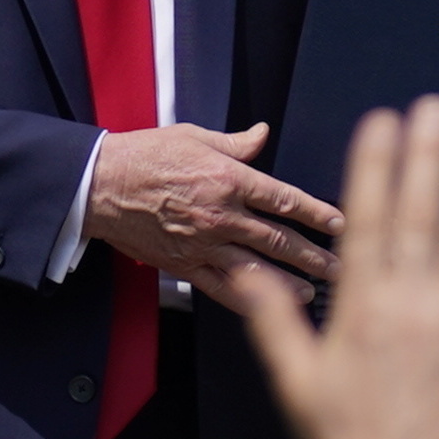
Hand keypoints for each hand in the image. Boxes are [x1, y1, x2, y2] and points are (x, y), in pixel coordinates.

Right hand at [83, 119, 341, 294]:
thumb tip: (262, 135)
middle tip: (339, 266)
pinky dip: (251, 297)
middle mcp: (221, 215)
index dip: (316, 212)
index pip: (284, 199)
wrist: (99, 185)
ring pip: (257, 268)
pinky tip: (272, 304)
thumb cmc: (144, 156)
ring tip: (315, 290)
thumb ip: (235, 143)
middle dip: (314, 255)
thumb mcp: (194, 136)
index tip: (338, 223)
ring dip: (291, 281)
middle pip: (279, 239)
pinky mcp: (185, 265)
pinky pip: (223, 287)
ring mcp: (204, 244)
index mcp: (228, 179)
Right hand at [221, 96, 438, 438]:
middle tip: (436, 104)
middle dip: (427, 152)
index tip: (382, 120)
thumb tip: (253, 277)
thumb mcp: (298, 385)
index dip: (376, 163)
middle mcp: (409, 301)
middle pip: (419, 210)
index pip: (367, 216)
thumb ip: (275, 323)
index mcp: (359, 306)